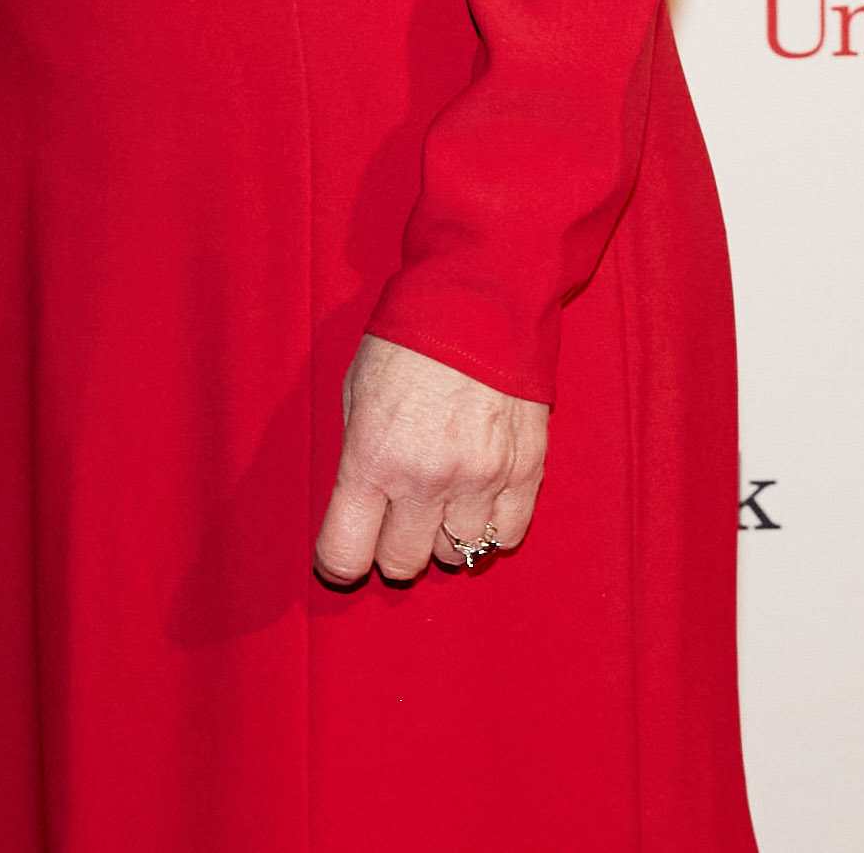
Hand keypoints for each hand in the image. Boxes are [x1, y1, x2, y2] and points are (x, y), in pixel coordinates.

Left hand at [316, 334, 544, 586]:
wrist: (480, 299)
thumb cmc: (408, 341)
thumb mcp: (355, 393)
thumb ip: (356, 457)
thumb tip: (357, 508)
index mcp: (373, 458)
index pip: (345, 555)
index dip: (337, 561)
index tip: (341, 552)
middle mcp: (426, 480)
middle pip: (401, 564)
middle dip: (391, 548)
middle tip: (393, 520)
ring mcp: (480, 480)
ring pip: (456, 555)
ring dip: (442, 535)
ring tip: (440, 498)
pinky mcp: (525, 473)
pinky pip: (506, 536)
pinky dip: (490, 528)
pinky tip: (477, 499)